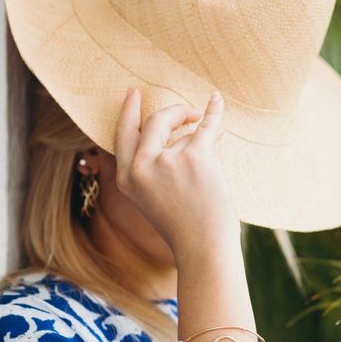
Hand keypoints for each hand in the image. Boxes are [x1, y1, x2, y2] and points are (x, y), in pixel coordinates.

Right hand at [114, 87, 240, 261]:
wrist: (203, 247)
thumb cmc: (184, 226)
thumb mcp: (155, 197)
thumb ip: (158, 166)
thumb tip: (188, 126)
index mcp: (126, 178)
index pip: (123, 135)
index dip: (128, 112)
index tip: (133, 93)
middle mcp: (141, 167)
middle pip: (154, 122)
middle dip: (173, 112)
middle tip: (188, 111)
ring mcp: (166, 161)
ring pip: (186, 131)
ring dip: (202, 137)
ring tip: (212, 153)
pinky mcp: (194, 157)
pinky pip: (207, 125)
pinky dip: (214, 112)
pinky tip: (216, 100)